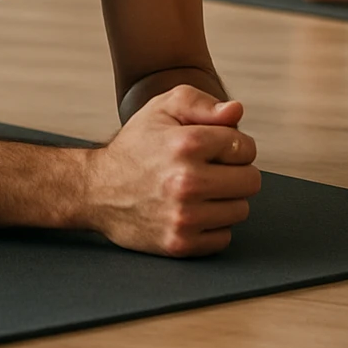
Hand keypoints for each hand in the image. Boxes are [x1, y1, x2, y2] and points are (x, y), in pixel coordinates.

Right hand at [83, 85, 260, 257]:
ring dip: (225, 200)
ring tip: (198, 190)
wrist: (96, 190)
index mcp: (186, 143)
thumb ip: (202, 103)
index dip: (233, 145)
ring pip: (240, 210)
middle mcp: (186, 181)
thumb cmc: (136, 146)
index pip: (246, 147)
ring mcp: (184, 216)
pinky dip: (212, 226)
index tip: (213, 148)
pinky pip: (224, 237)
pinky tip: (192, 211)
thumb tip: (236, 111)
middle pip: (251, 181)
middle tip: (209, 170)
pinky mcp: (180, 244)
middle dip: (235, 173)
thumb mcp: (162, 109)